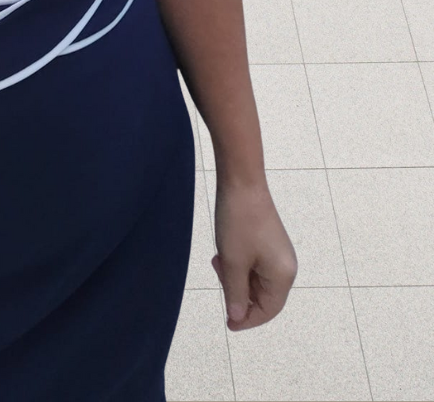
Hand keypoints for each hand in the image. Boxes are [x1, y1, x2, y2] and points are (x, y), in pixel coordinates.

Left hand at [211, 176, 297, 330]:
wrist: (241, 182)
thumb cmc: (238, 222)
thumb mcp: (233, 262)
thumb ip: (235, 294)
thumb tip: (237, 317)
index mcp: (283, 275)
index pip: (267, 310)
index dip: (247, 320)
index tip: (227, 323)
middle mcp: (286, 266)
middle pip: (262, 295)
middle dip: (238, 291)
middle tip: (219, 272)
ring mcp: (279, 253)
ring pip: (256, 279)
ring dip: (236, 276)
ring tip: (220, 259)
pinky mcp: (269, 241)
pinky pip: (255, 264)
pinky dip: (239, 264)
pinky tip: (225, 251)